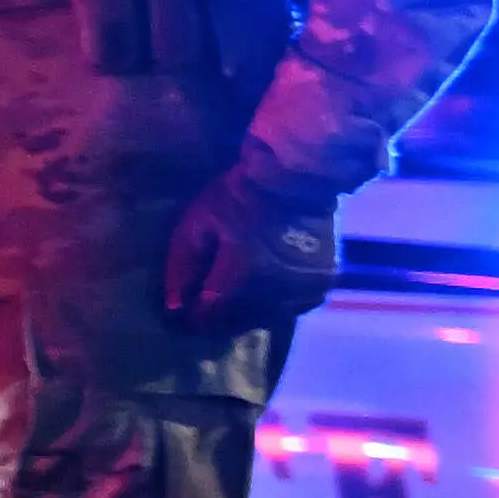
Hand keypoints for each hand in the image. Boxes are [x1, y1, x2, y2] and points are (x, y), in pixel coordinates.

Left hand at [160, 166, 346, 336]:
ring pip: (269, 318)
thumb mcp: (196, 222)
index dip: (196, 316)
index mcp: (243, 271)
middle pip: (240, 320)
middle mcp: (278, 286)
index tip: (189, 312)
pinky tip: (269, 291)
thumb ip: (182, 266)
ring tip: (239, 300)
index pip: (211, 314)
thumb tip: (175, 307)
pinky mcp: (323, 281)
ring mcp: (305, 286)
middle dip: (222, 317)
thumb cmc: (237, 197)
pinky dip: (279, 305)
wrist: (296, 177)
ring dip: (250, 314)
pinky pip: (294, 308)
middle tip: (211, 307)